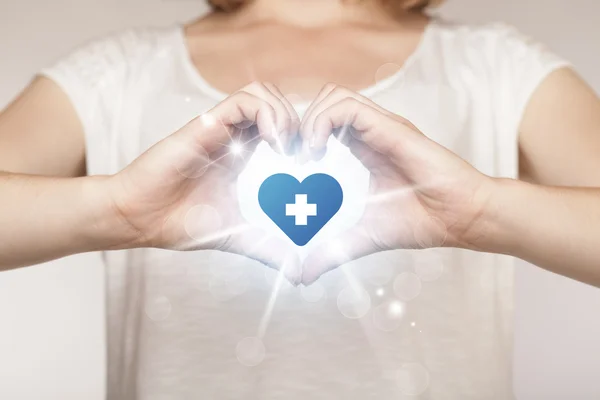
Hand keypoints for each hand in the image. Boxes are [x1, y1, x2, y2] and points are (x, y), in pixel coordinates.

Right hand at [107, 82, 302, 282]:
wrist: (139, 219)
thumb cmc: (180, 223)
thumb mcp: (238, 236)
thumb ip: (269, 249)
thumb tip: (300, 274)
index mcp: (242, 153)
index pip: (280, 125)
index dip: (301, 137)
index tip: (310, 165)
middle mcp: (233, 135)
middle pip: (275, 102)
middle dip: (299, 122)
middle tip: (304, 154)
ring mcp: (220, 127)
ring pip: (263, 92)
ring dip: (285, 114)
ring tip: (287, 147)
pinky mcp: (206, 125)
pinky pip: (244, 100)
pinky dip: (267, 113)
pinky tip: (274, 141)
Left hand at [299, 84, 493, 284]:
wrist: (462, 218)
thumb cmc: (422, 222)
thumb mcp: (362, 237)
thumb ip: (331, 251)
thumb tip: (300, 276)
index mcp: (364, 148)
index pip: (325, 121)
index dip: (302, 136)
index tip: (291, 166)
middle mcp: (371, 132)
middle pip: (325, 101)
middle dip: (300, 123)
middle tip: (293, 157)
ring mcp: (382, 126)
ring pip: (333, 96)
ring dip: (310, 120)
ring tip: (306, 154)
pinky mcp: (391, 128)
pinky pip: (348, 107)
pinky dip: (323, 122)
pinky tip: (317, 151)